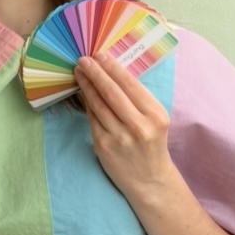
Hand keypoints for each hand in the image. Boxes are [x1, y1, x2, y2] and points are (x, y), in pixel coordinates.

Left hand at [74, 53, 173, 197]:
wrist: (150, 180)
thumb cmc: (151, 144)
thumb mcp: (154, 120)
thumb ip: (136, 100)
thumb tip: (111, 72)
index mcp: (155, 115)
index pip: (130, 85)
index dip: (112, 68)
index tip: (100, 55)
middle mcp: (139, 126)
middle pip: (111, 92)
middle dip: (95, 72)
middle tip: (83, 59)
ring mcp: (120, 137)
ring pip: (98, 104)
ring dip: (86, 85)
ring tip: (79, 71)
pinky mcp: (103, 146)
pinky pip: (92, 118)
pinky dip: (86, 102)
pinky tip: (82, 91)